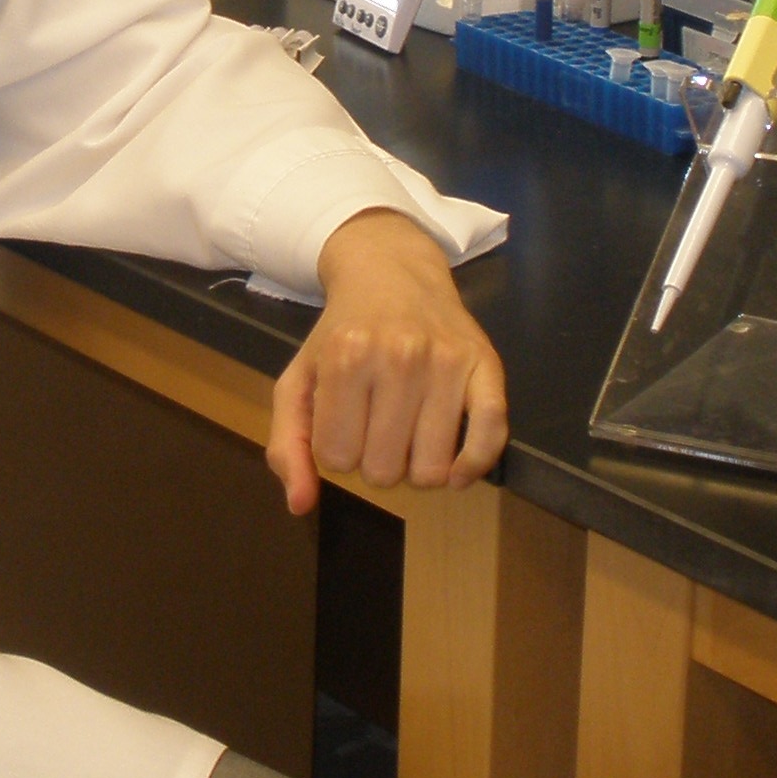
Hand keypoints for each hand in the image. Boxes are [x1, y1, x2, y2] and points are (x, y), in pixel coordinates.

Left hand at [266, 207, 507, 514]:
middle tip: (377, 431)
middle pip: (384, 470)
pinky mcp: (486, 364)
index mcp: (344, 359)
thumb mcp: (298, 379)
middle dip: (375, 463)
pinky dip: (471, 468)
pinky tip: (456, 471)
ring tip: (409, 437)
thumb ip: (287, 442)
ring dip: (417, 468)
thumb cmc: (340, 333)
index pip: (336, 458)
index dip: (336, 452)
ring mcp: (446, 361)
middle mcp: (397, 356)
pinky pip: (489, 438)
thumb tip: (299, 505)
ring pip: (431, 470)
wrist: (392, 273)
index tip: (342, 426)